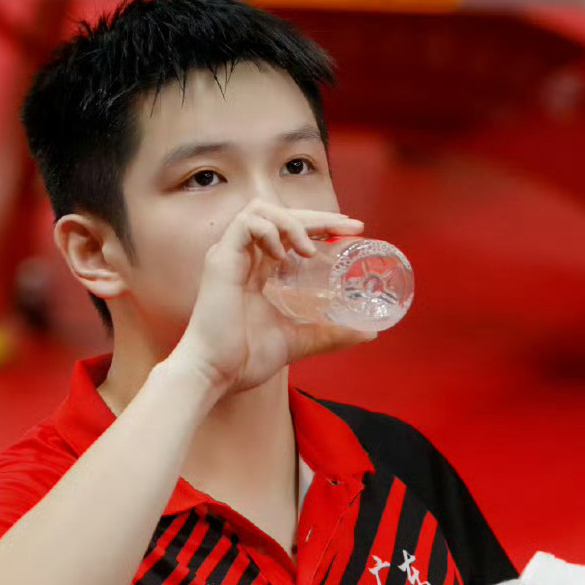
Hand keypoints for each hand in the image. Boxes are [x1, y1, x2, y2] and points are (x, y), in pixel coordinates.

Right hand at [170, 198, 371, 394]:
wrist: (215, 374)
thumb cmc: (245, 359)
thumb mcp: (298, 340)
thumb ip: (328, 334)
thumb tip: (370, 333)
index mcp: (256, 270)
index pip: (289, 232)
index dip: (320, 225)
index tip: (352, 231)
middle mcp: (242, 257)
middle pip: (280, 214)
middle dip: (317, 215)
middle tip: (350, 226)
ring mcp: (229, 255)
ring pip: (260, 210)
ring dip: (292, 222)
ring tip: (310, 249)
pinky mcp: (220, 260)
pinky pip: (246, 225)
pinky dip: (269, 232)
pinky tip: (283, 254)